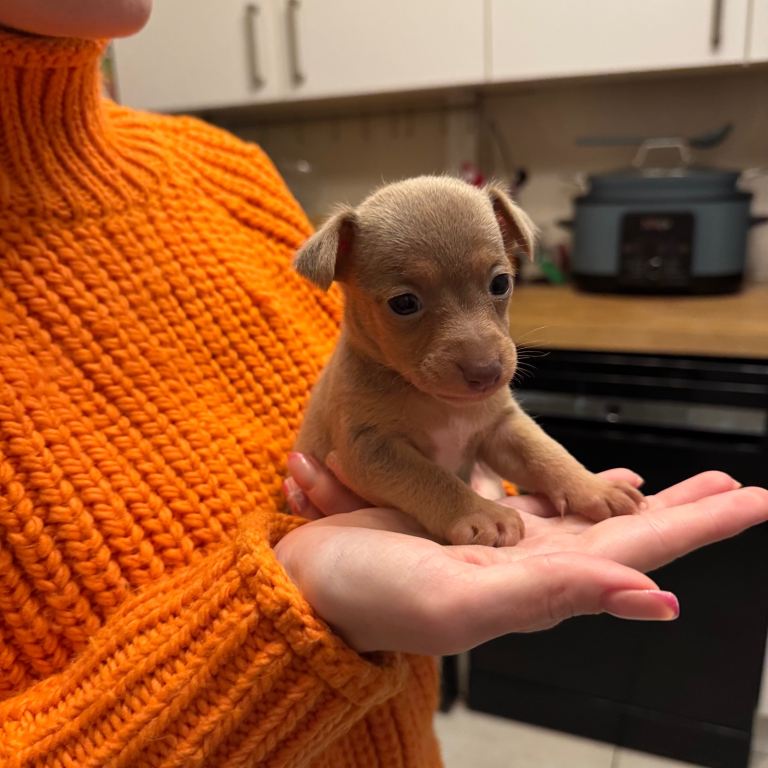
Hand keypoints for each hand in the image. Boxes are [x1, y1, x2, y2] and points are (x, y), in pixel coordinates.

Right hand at [278, 457, 767, 653]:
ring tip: (677, 479)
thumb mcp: (460, 600)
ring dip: (636, 495)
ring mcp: (500, 538)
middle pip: (627, 530)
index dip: (698, 527)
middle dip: (685, 508)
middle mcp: (531, 561)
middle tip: (738, 487)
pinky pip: (534, 495)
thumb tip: (652, 593)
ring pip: (586, 511)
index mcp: (540, 580)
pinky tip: (590, 481)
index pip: (641, 552)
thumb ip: (552, 596)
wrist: (312, 577)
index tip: (754, 500)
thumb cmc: (372, 594)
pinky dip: (569, 485)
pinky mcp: (469, 516)